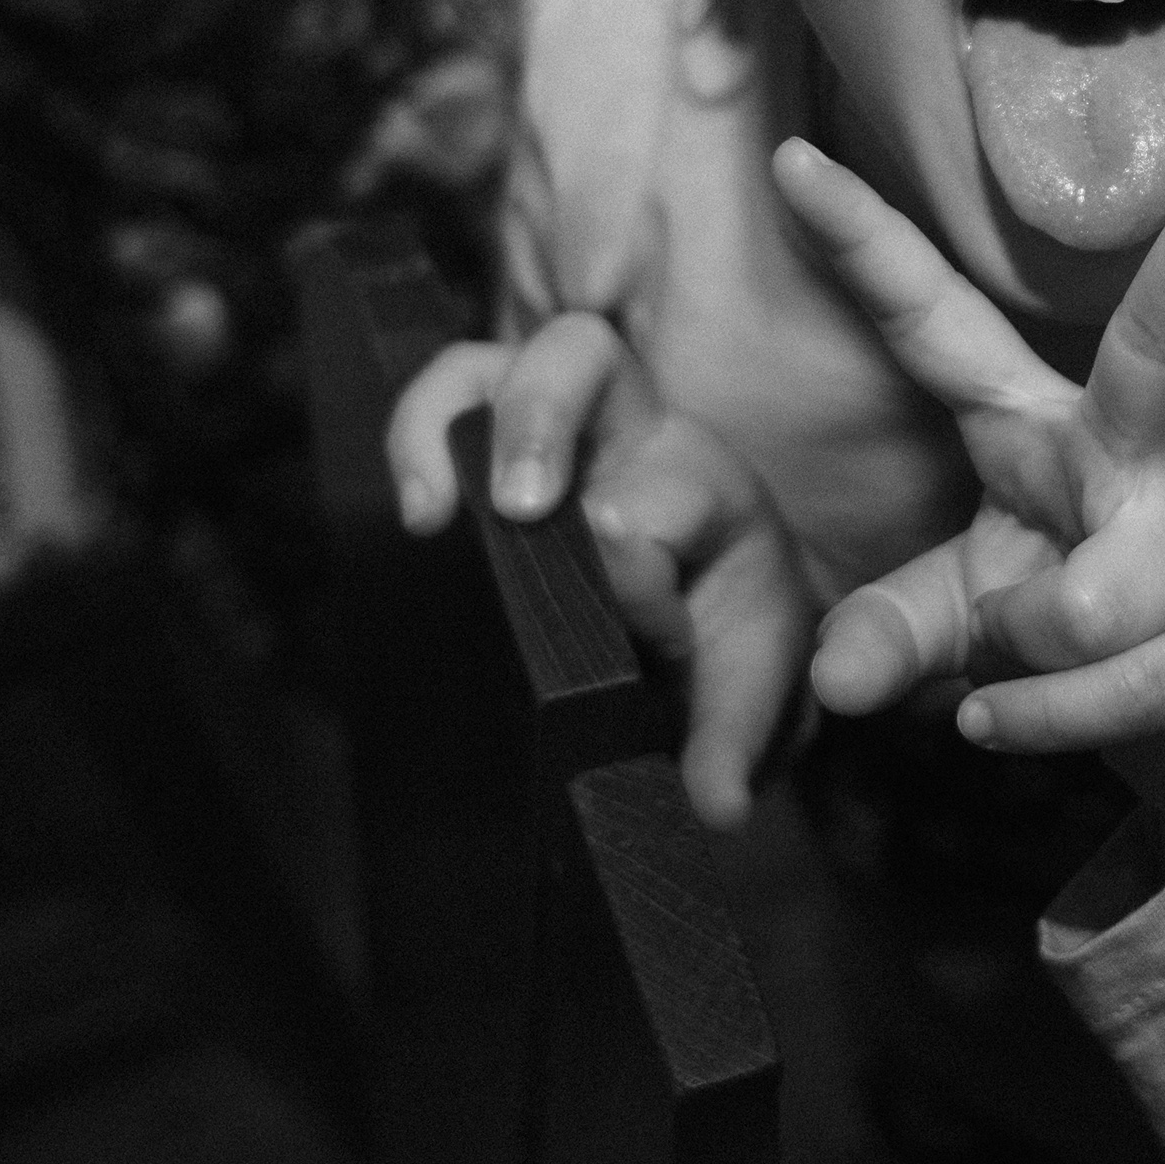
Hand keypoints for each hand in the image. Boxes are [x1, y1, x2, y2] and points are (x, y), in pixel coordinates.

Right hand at [386, 313, 813, 830]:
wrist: (712, 625)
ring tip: (432, 508)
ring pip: (496, 358)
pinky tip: (415, 514)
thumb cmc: (728, 644)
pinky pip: (452, 397)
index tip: (639, 645)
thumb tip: (715, 805)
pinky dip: (419, 435)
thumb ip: (736, 738)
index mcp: (713, 492)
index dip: (638, 574)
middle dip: (539, 420)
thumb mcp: (749, 694)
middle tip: (516, 508)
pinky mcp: (501, 439)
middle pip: (586, 358)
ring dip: (455, 420)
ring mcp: (565, 427)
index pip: (663, 498)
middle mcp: (639, 434)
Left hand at [770, 137, 1164, 864]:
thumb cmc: (1070, 638)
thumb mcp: (959, 619)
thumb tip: (835, 684)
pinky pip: (1110, 687)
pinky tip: (1030, 716)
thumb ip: (890, 631)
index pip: (936, 321)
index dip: (861, 244)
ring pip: (1071, 610)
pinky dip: (1046, 724)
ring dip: (1015, 672)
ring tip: (1024, 676)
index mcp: (1038, 420)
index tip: (789, 155)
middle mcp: (1135, 446)